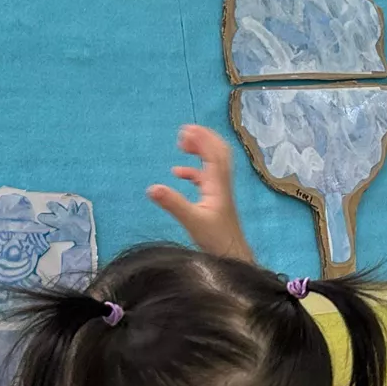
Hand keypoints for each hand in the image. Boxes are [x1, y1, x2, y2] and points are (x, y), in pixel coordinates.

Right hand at [147, 125, 253, 261]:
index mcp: (218, 185)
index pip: (213, 154)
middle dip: (204, 139)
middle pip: (218, 153)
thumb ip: (173, 204)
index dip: (202, 139)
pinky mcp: (215, 200)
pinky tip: (177, 173)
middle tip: (184, 132)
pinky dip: (193, 171)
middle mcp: (222, 184)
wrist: (234, 255)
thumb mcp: (192, 221)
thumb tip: (152, 188)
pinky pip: (206, 178)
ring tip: (182, 145)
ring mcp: (220, 192)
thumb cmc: (217, 239)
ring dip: (200, 151)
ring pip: (213, 164)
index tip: (186, 130)